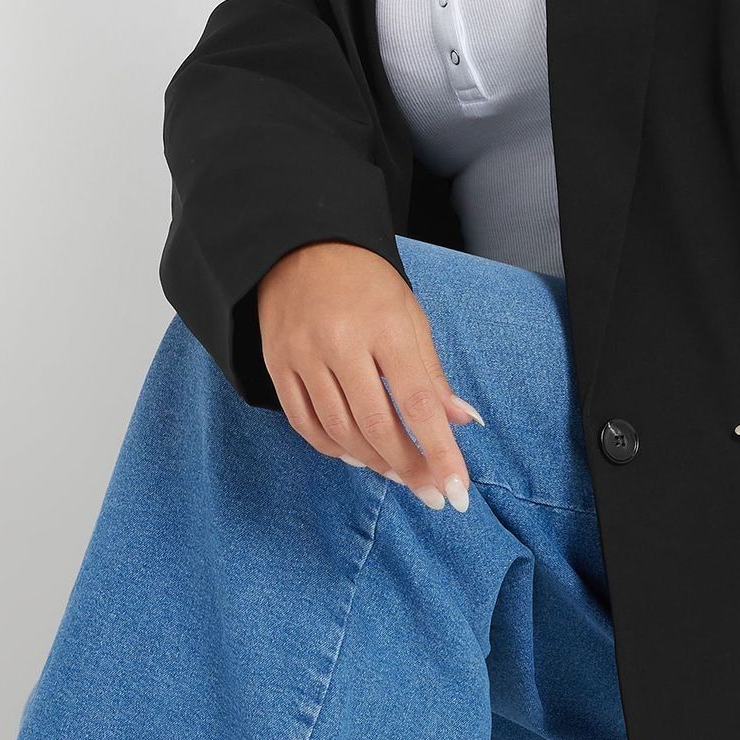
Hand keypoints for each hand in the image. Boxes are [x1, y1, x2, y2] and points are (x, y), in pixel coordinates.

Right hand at [257, 242, 482, 509]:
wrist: (298, 246)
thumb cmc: (365, 282)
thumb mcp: (409, 315)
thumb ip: (432, 373)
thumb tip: (463, 422)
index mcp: (385, 325)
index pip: (417, 402)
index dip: (439, 451)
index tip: (456, 490)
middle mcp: (341, 342)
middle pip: (377, 425)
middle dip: (408, 468)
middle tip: (430, 493)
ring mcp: (304, 355)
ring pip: (341, 431)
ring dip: (374, 463)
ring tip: (398, 475)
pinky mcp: (277, 364)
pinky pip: (305, 423)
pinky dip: (334, 449)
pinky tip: (357, 458)